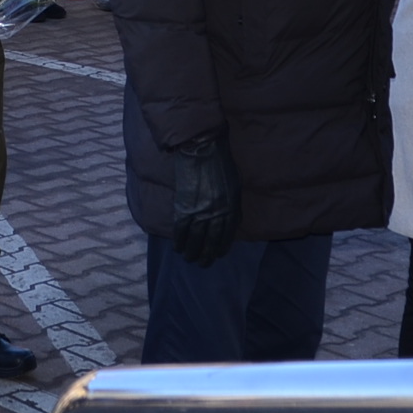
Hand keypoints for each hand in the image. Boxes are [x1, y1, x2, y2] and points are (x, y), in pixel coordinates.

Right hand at [168, 135, 239, 266]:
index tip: (217, 254)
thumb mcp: (234, 185)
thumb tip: (229, 219)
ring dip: (191, 251)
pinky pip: (181, 229)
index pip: (227, 235)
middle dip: (206, 255)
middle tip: (201, 264)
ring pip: (195, 239)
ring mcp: (199, 211)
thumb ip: (232, 204)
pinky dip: (179, 240)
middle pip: (210, 241)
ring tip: (188, 258)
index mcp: (232, 207)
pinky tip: (178, 247)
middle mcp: (217, 214)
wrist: (202, 149)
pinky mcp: (184, 207)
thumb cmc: (221, 163)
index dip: (221, 247)